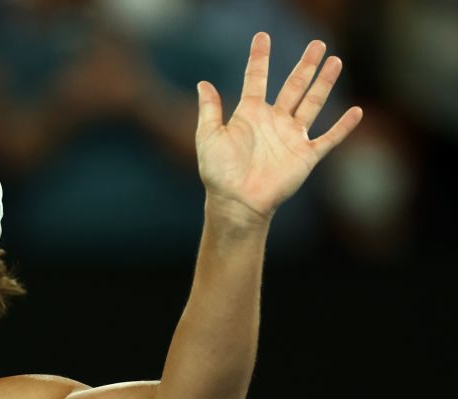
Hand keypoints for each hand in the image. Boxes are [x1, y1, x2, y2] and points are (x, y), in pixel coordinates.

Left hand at [195, 32, 362, 220]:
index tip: (262, 36)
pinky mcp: (305, 155)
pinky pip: (329, 138)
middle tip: (318, 43)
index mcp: (250, 114)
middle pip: (294, 86)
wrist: (236, 202)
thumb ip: (210, 110)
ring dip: (324, 83)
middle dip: (305, 65)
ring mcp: (291, 137)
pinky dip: (343, 127)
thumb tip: (203, 83)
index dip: (259, 57)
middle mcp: (274, 121)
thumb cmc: (219, 172)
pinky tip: (357, 112)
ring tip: (335, 61)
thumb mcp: (209, 136)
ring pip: (313, 103)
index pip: (256, 79)